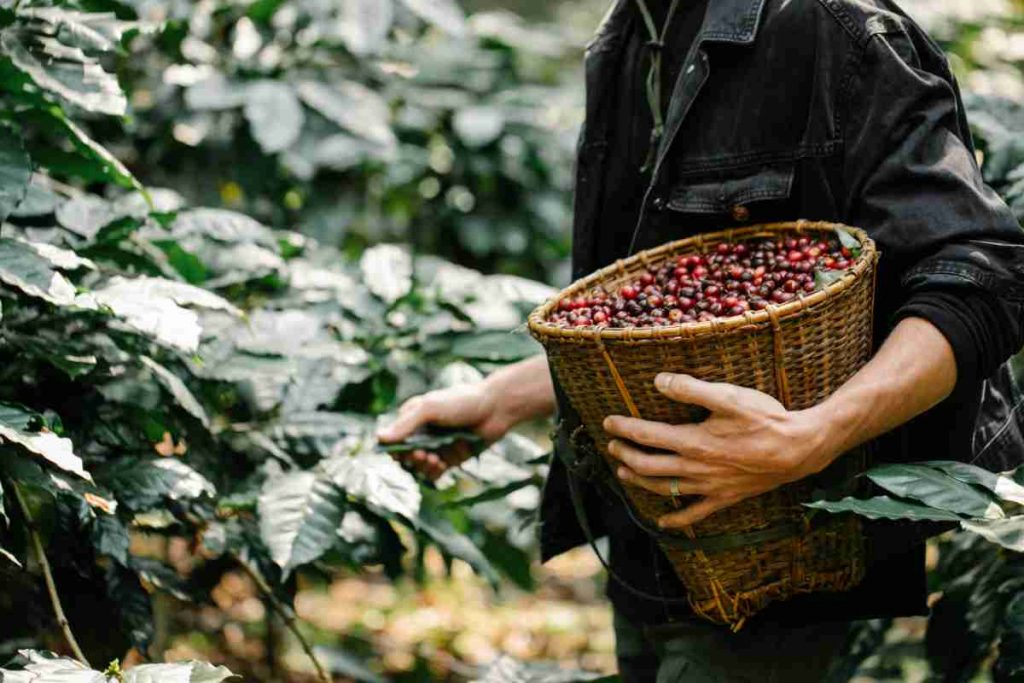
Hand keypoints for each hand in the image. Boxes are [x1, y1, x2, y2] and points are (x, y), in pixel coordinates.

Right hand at [376, 382, 510, 480]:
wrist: (495, 408)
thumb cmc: (461, 401)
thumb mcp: (430, 408)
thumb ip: (406, 424)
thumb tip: (379, 437)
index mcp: (413, 417)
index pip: (394, 438)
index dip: (394, 448)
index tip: (401, 451)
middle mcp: (423, 433)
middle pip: (405, 455)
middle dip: (410, 458)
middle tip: (421, 454)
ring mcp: (437, 446)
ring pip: (420, 466)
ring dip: (423, 466)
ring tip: (434, 459)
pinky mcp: (451, 458)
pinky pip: (436, 472)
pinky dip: (434, 472)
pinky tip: (440, 465)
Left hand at [604, 373, 837, 528]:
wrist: (798, 449)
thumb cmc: (765, 419)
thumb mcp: (728, 396)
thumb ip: (691, 389)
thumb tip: (659, 381)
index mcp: (693, 441)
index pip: (647, 435)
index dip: (624, 429)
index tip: (607, 423)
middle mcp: (696, 468)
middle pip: (649, 465)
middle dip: (625, 456)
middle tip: (611, 447)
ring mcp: (709, 486)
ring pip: (665, 489)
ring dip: (640, 481)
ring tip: (623, 474)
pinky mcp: (725, 498)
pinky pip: (695, 514)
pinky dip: (676, 520)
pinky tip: (663, 522)